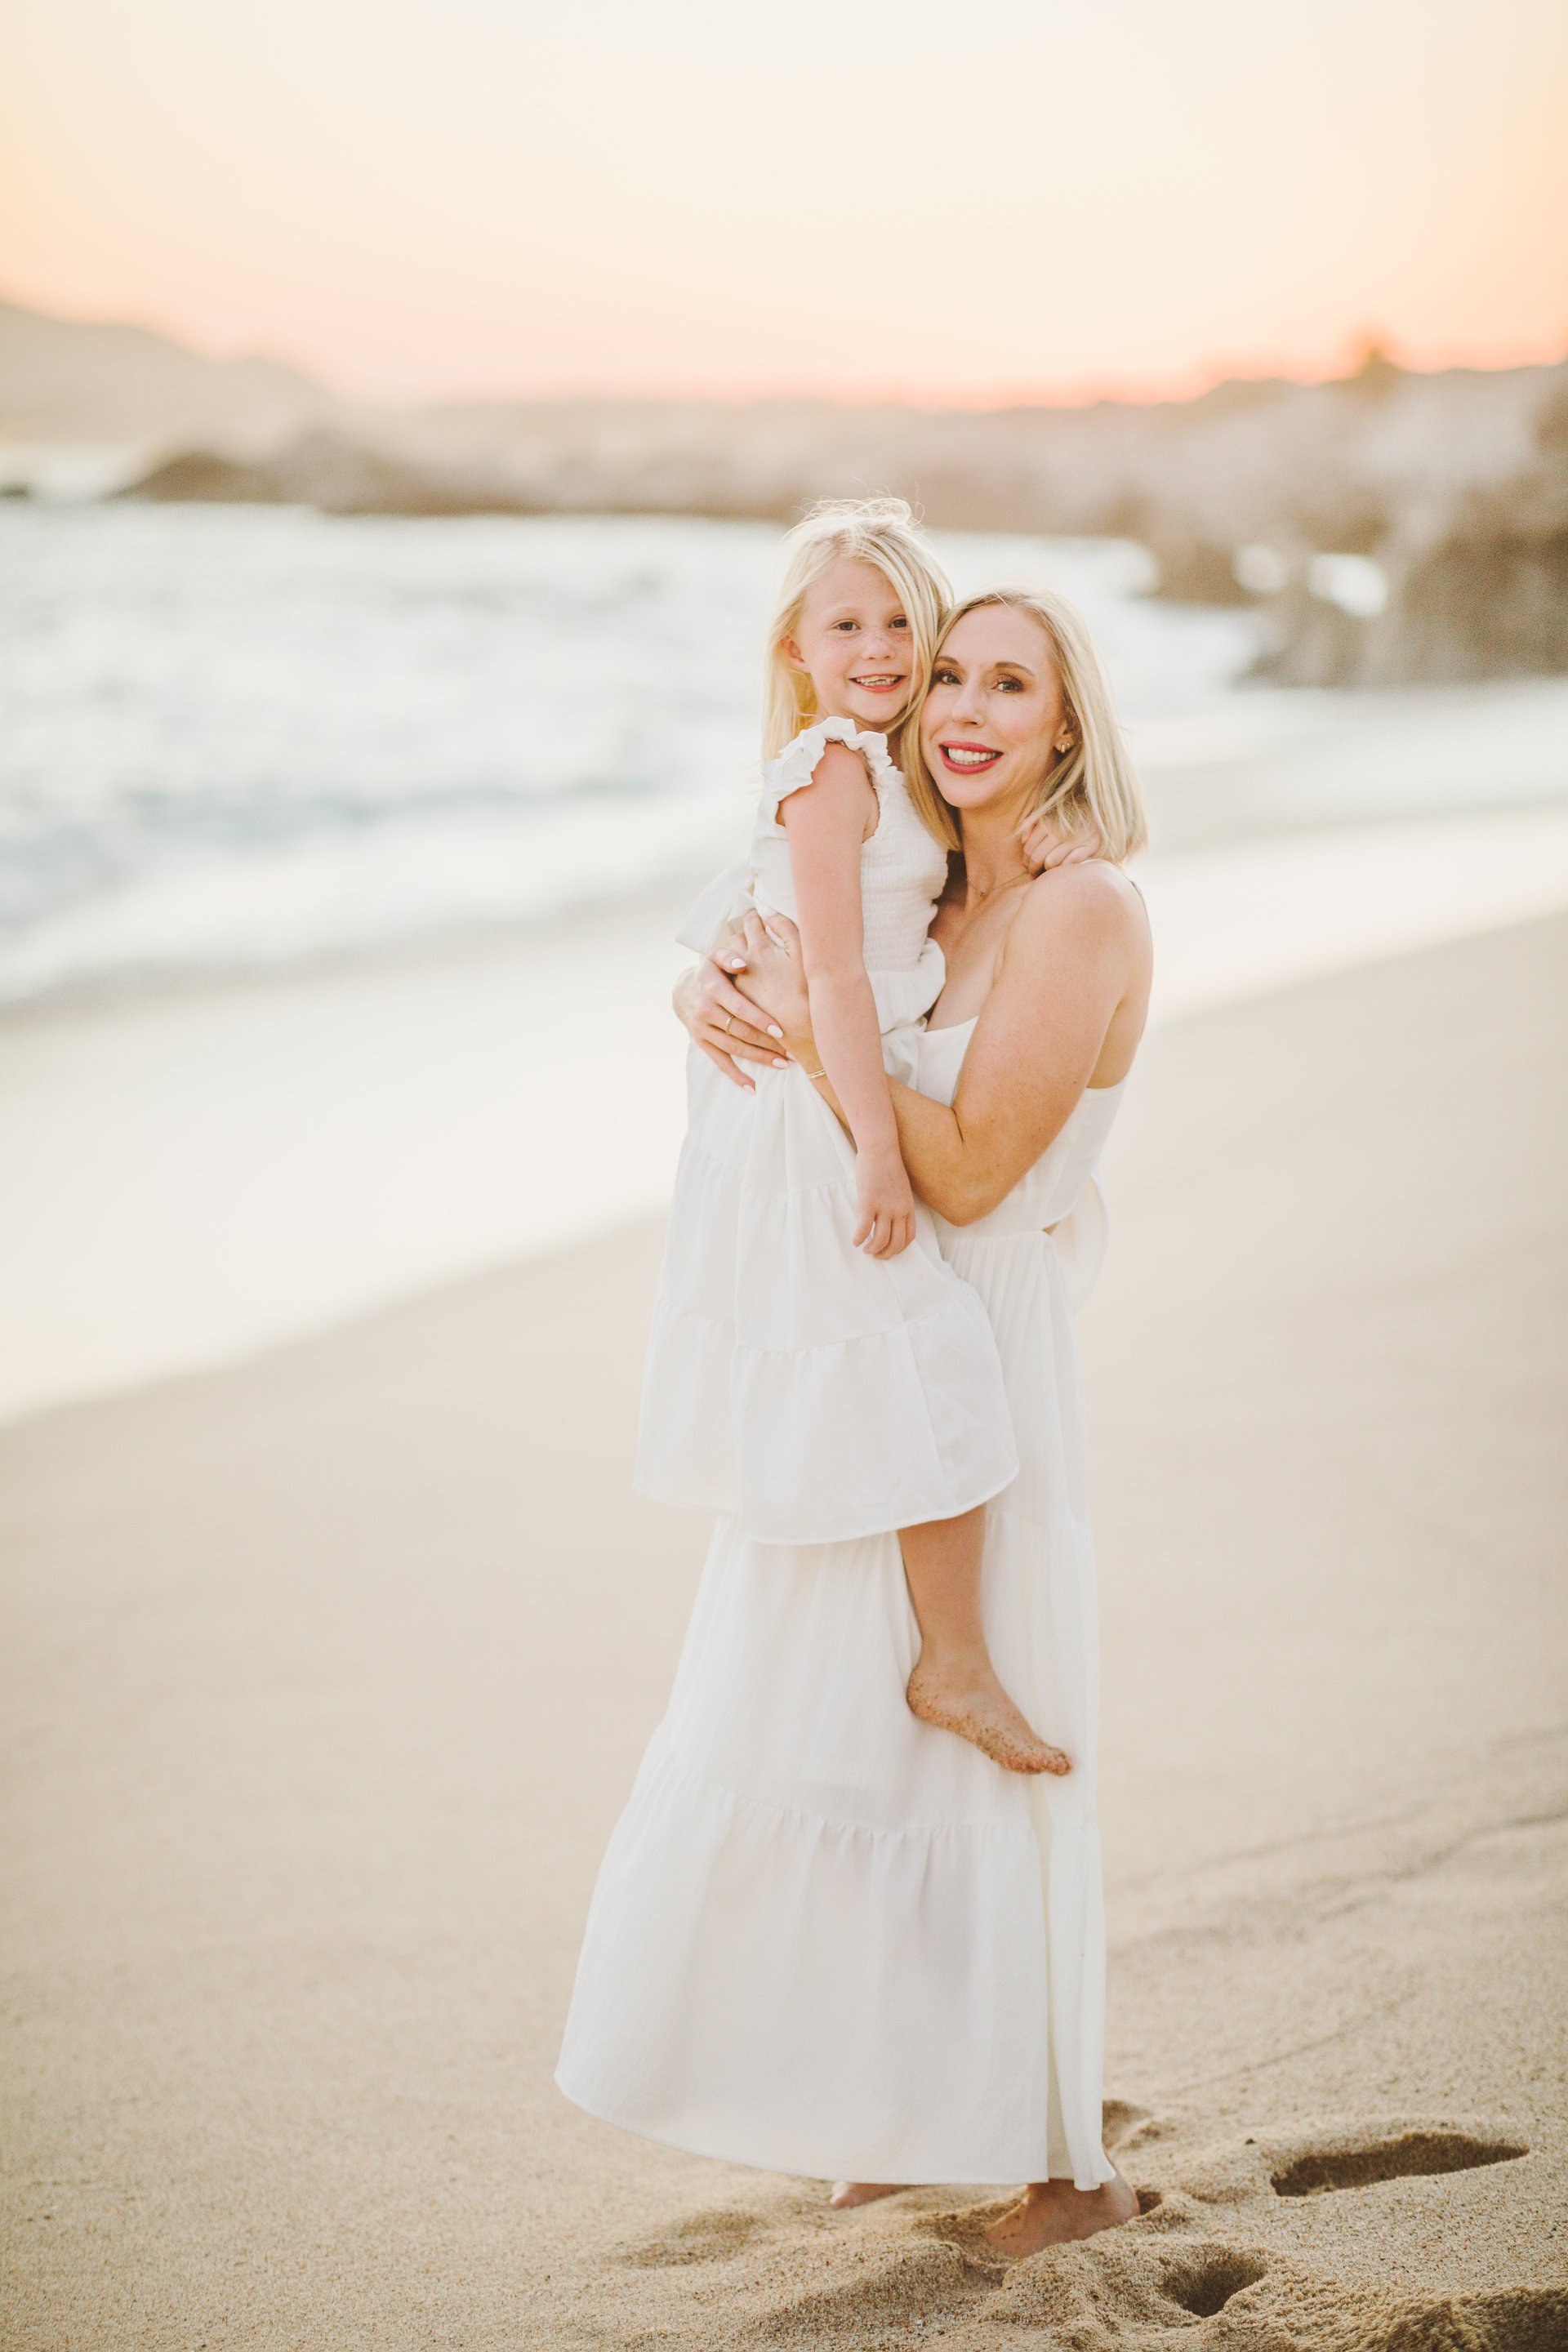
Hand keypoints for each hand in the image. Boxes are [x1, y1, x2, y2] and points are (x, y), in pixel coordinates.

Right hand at [673, 956, 787, 1093]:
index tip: (780, 1030)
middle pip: (740, 1031)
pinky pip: (719, 1063)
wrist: (682, 990)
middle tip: (792, 1050)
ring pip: (734, 1048)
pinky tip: (753, 1088)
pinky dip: (735, 1077)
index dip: (759, 1019)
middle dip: (767, 1043)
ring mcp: (702, 1031)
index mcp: (712, 989)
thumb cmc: (709, 970)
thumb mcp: (715, 956)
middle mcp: (705, 1012)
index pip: (739, 1007)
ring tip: (783, 1064)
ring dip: (759, 1058)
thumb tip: (742, 963)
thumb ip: (729, 956)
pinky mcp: (702, 1044)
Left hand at [734, 911, 812, 1051]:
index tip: (758, 915)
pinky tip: (747, 977)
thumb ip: (784, 926)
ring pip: (729, 960)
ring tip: (746, 953)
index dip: (756, 916)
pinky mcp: (739, 999)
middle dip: (743, 933)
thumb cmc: (805, 988)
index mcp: (760, 948)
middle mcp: (743, 963)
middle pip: (736, 939)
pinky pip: (732, 979)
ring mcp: (739, 982)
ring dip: (736, 953)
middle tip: (750, 932)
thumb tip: (768, 909)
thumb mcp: (800, 951)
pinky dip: (737, 973)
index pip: (751, 922)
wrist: (798, 1027)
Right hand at [855, 1147, 915, 1258]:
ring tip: (865, 1249)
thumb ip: (898, 1202)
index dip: (899, 1248)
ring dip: (872, 1249)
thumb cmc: (888, 1164)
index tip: (890, 1250)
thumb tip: (890, 1213)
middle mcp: (899, 1211)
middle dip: (885, 1254)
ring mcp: (884, 1208)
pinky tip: (855, 1241)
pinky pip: (864, 1229)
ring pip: (881, 1240)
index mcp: (908, 1207)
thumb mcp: (901, 1187)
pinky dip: (858, 1239)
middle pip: (896, 1243)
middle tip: (876, 1255)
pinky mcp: (868, 1204)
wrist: (880, 1150)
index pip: (909, 1236)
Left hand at [1018, 811, 1102, 873]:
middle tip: (1033, 874)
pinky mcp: (1091, 845)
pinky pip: (1070, 863)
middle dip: (1032, 868)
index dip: (1025, 859)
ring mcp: (1076, 837)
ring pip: (1051, 862)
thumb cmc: (1069, 814)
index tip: (1026, 865)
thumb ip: (1033, 824)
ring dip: (1047, 870)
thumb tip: (1023, 841)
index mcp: (1049, 820)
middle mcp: (1061, 829)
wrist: (1100, 808)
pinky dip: (1063, 868)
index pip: (1030, 847)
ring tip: (1047, 871)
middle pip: (1038, 856)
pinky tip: (1062, 869)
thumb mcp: (1049, 813)